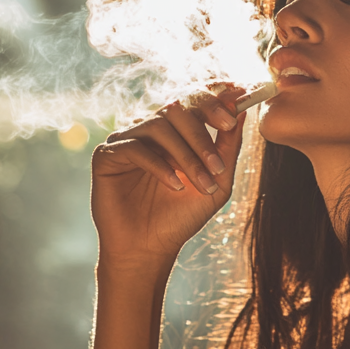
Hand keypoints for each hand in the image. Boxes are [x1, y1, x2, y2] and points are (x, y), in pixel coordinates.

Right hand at [91, 87, 246, 270]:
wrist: (149, 248)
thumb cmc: (182, 216)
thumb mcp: (217, 182)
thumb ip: (228, 147)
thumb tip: (242, 110)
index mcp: (177, 131)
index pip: (194, 101)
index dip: (214, 100)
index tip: (236, 109)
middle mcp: (151, 129)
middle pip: (177, 109)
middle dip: (202, 135)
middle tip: (219, 164)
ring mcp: (127, 138)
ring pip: (158, 127)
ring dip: (186, 155)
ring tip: (202, 184)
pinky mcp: (106, 154)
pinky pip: (135, 148)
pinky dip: (159, 166)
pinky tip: (174, 187)